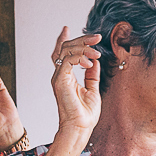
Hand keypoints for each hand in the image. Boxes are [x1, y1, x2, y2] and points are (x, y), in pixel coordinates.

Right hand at [49, 27, 101, 141]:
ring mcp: (58, 77)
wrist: (80, 128)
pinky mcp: (60, 81)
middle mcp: (60, 75)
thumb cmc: (85, 115)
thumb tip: (95, 61)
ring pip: (65, 51)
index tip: (66, 28)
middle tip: (97, 37)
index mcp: (66, 77)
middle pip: (65, 48)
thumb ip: (92, 75)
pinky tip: (89, 61)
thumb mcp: (92, 90)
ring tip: (97, 51)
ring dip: (83, 47)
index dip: (64, 40)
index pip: (61, 54)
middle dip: (81, 39)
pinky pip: (67, 60)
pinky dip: (79, 57)